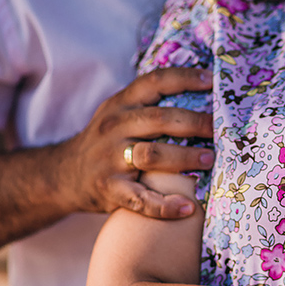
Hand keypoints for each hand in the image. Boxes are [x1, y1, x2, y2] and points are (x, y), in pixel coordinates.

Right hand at [58, 68, 214, 218]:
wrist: (64, 175)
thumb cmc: (107, 142)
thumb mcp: (119, 114)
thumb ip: (151, 104)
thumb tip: (203, 94)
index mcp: (121, 104)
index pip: (155, 82)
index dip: (185, 78)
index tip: (212, 80)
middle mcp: (114, 127)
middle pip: (159, 119)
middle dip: (195, 123)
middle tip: (220, 129)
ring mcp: (110, 159)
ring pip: (152, 155)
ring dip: (185, 157)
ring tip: (210, 160)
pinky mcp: (109, 189)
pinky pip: (141, 199)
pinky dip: (165, 206)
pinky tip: (187, 207)